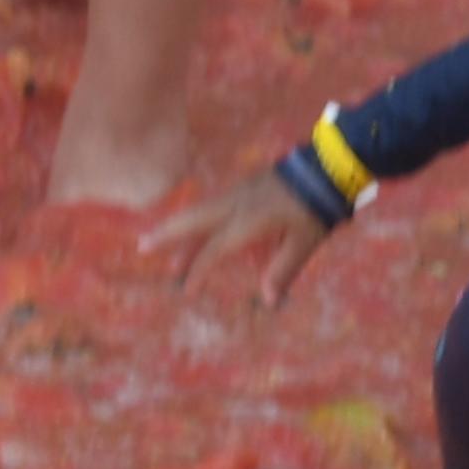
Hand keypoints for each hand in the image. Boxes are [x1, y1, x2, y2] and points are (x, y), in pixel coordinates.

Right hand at [140, 169, 336, 306]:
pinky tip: (204, 229)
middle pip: (192, 221)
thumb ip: (283, 270)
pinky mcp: (247, 185)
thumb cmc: (316, 208)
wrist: (326, 169)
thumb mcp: (303, 243)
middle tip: (142, 246)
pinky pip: (218, 205)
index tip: (186, 288)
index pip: (213, 250)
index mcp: (246, 222)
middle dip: (167, 234)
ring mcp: (239, 192)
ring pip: (201, 210)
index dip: (198, 271)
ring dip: (183, 228)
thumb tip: (267, 299)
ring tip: (165, 244)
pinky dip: (205, 219)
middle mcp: (236, 204)